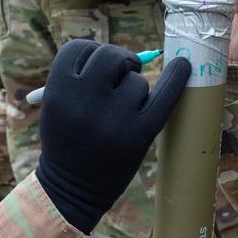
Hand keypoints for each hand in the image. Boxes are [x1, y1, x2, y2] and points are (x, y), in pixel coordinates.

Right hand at [36, 40, 190, 233]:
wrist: (72, 188)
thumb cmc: (66, 141)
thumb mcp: (55, 107)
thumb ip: (78, 78)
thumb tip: (128, 54)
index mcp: (57, 90)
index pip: (78, 49)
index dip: (88, 54)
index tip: (94, 66)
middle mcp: (85, 100)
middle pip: (109, 56)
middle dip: (116, 61)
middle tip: (117, 76)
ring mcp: (115, 116)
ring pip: (136, 80)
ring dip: (133, 88)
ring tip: (120, 112)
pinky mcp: (140, 132)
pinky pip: (165, 95)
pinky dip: (176, 77)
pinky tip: (182, 65)